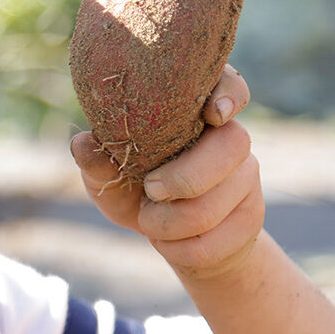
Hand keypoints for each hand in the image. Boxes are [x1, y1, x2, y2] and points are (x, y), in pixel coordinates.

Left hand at [73, 65, 264, 280]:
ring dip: (170, 222)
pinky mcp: (252, 216)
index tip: (211, 113)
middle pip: (232, 145)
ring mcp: (247, 177)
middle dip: (185, 177)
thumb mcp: (109, 175)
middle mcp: (230, 138)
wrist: (169, 238)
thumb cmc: (134, 190)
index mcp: (195, 113)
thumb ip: (99, 160)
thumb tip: (83, 144)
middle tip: (150, 190)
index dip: (228, 93)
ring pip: (217, 203)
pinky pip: (219, 240)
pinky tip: (166, 242)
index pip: (230, 84)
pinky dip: (179, 249)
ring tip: (149, 220)